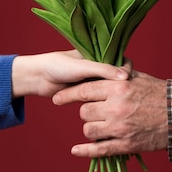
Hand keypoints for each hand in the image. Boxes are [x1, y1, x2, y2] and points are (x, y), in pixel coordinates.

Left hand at [11, 50, 131, 97]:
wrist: (38, 77)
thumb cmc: (59, 66)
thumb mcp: (83, 66)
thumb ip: (103, 70)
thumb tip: (126, 76)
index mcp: (101, 56)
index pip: (121, 63)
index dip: (128, 71)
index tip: (133, 80)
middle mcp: (99, 70)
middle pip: (118, 80)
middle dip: (122, 89)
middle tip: (129, 98)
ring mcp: (94, 83)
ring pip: (110, 93)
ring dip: (114, 99)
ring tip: (120, 107)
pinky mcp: (87, 96)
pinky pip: (100, 102)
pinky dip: (105, 106)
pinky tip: (110, 114)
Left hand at [52, 70, 167, 156]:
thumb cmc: (159, 93)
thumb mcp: (138, 77)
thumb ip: (118, 74)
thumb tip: (104, 67)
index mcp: (118, 87)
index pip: (85, 90)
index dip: (68, 94)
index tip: (57, 97)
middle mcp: (116, 107)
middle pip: (84, 112)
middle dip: (86, 112)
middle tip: (93, 110)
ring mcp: (120, 128)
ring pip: (89, 130)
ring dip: (90, 128)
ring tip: (98, 125)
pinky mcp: (125, 144)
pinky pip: (99, 150)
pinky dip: (85, 151)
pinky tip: (76, 150)